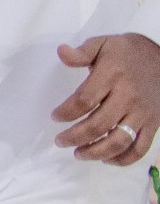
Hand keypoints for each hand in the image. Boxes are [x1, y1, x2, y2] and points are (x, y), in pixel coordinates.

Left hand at [53, 34, 159, 163]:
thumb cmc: (128, 52)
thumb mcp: (104, 43)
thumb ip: (82, 51)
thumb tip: (61, 52)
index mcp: (112, 76)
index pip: (84, 100)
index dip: (66, 112)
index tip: (55, 117)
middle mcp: (128, 97)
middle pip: (98, 125)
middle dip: (74, 137)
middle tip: (60, 141)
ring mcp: (143, 113)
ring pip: (119, 141)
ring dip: (96, 152)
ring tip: (78, 154)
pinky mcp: (154, 123)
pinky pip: (140, 148)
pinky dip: (123, 159)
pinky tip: (107, 159)